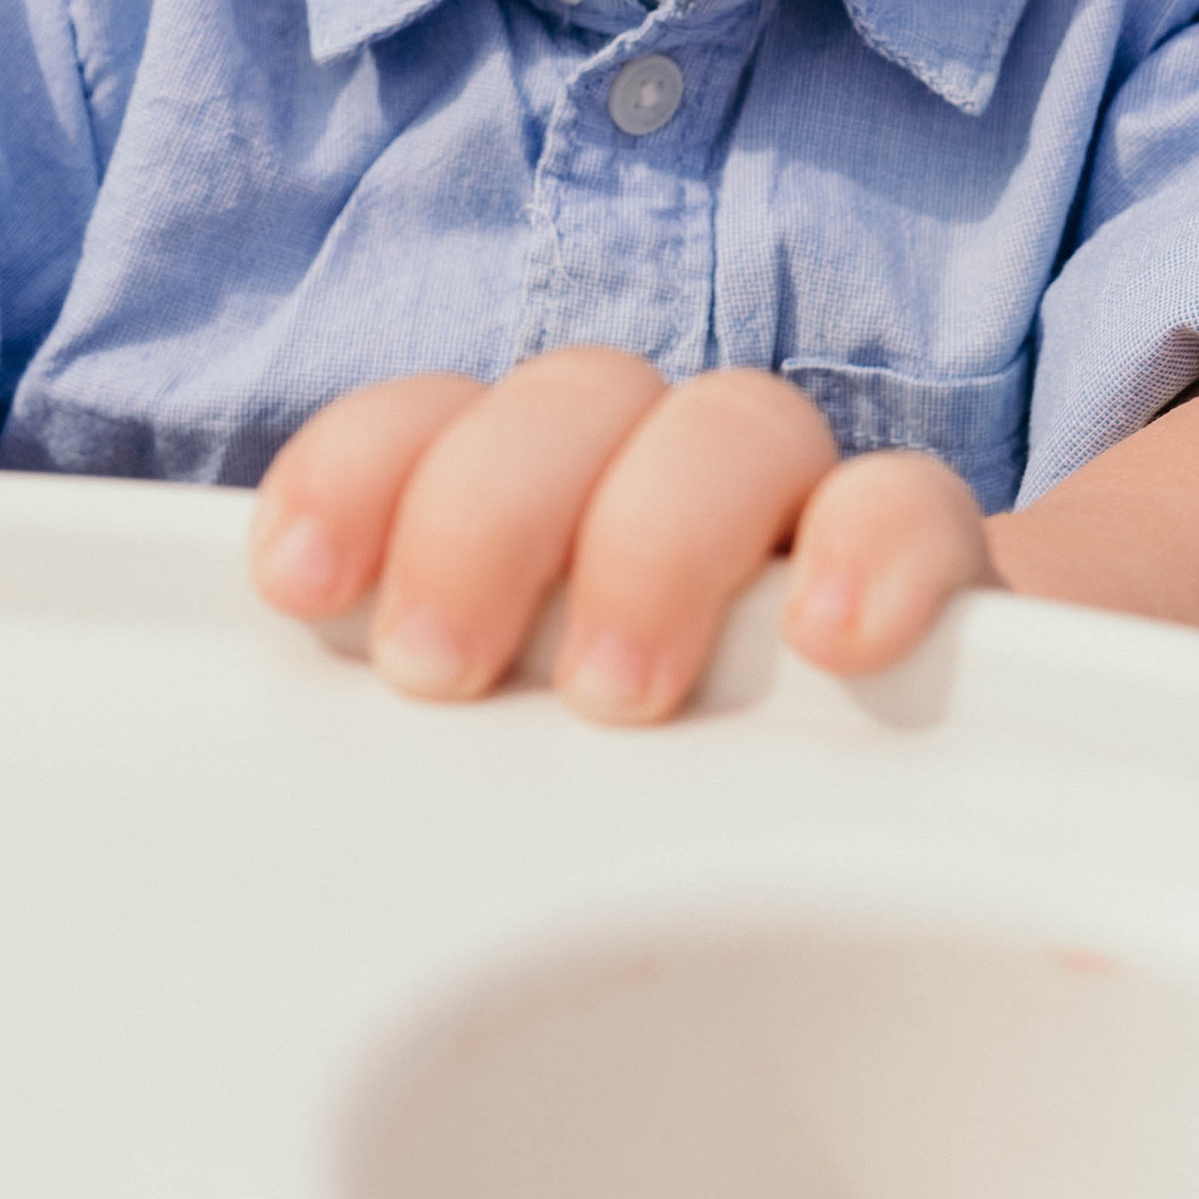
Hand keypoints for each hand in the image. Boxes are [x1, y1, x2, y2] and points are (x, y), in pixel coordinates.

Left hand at [249, 349, 996, 720]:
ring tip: (615, 692)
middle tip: (436, 666)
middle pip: (574, 399)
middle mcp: (661, 467)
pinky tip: (830, 639)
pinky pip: (918, 503)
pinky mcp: (937, 569)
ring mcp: (800, 507)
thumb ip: (431, 714)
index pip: (433, 419)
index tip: (297, 580)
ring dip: (656, 536)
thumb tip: (261, 798)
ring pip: (734, 422)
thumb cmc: (652, 764)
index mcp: (538, 492)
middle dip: (484, 513)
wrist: (904, 773)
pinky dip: (872, 548)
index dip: (357, 468)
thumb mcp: (514, 743)